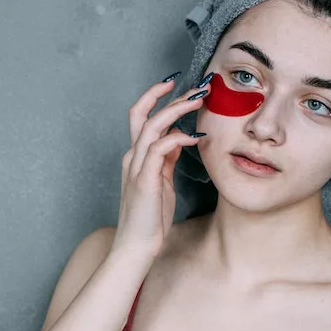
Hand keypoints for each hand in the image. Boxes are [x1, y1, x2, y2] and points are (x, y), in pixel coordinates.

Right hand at [112, 74, 206, 261]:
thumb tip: (180, 138)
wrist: (136, 245)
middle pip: (141, 112)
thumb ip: (166, 158)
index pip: (142, 116)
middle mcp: (132, 156)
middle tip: (196, 86)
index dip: (157, 97)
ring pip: (152, 125)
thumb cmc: (150, 218)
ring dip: (176, 109)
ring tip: (199, 100)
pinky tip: (194, 137)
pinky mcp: (144, 179)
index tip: (178, 85)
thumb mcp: (162, 181)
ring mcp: (136, 166)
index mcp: (135, 156)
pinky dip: (177, 137)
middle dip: (166, 94)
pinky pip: (159, 148)